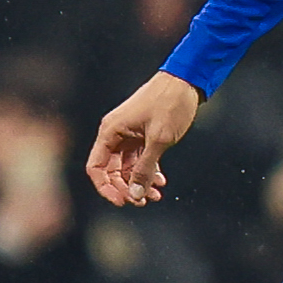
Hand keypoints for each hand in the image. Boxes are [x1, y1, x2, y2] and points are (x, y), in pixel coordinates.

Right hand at [87, 72, 200, 206]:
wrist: (187, 80)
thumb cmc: (170, 104)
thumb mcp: (158, 140)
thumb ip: (145, 169)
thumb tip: (135, 195)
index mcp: (111, 131)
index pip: (96, 167)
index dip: (105, 188)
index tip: (123, 202)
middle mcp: (116, 133)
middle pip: (111, 171)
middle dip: (126, 188)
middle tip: (145, 201)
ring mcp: (129, 134)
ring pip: (127, 167)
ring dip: (139, 182)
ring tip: (157, 194)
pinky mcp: (142, 135)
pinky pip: (139, 159)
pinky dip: (148, 171)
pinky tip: (161, 181)